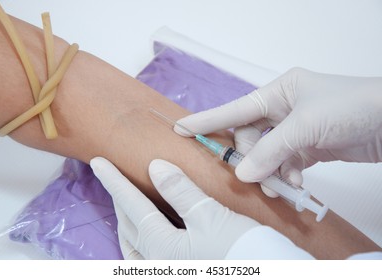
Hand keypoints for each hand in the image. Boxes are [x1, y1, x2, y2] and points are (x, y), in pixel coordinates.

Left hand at [90, 157, 259, 258]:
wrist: (273, 276)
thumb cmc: (244, 251)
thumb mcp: (211, 217)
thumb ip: (181, 192)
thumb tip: (155, 167)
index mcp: (162, 247)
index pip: (132, 206)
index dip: (114, 182)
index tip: (98, 163)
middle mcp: (159, 265)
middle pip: (129, 228)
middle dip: (118, 202)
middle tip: (112, 180)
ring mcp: (169, 272)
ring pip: (134, 249)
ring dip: (127, 225)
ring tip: (125, 207)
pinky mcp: (181, 273)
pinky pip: (148, 259)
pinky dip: (142, 242)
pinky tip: (150, 233)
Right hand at [175, 68, 381, 188]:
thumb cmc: (350, 108)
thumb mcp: (305, 126)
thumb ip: (270, 150)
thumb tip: (243, 174)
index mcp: (279, 92)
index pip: (235, 108)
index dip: (207, 120)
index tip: (181, 129)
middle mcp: (283, 109)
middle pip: (250, 137)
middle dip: (250, 157)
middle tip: (251, 175)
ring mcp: (295, 130)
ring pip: (267, 154)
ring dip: (269, 171)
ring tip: (279, 184)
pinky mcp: (308, 148)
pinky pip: (284, 164)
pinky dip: (286, 176)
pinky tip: (295, 184)